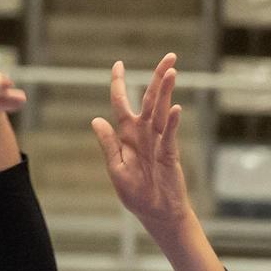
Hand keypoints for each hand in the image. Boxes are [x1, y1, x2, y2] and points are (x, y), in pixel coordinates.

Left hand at [92, 53, 190, 229]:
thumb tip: (96, 120)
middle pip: (149, 99)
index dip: (118, 83)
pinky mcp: (170, 155)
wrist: (156, 214)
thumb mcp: (115, 170)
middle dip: (157, 77)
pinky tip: (174, 108)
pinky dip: (171, 123)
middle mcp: (143, 134)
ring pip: (161, 111)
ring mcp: (158, 142)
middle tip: (170, 56)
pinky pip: (169, 136)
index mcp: (127, 136)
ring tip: (172, 72)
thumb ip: (108, 145)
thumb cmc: (136, 194)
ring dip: (166, 92)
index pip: (121, 103)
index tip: (118, 64)